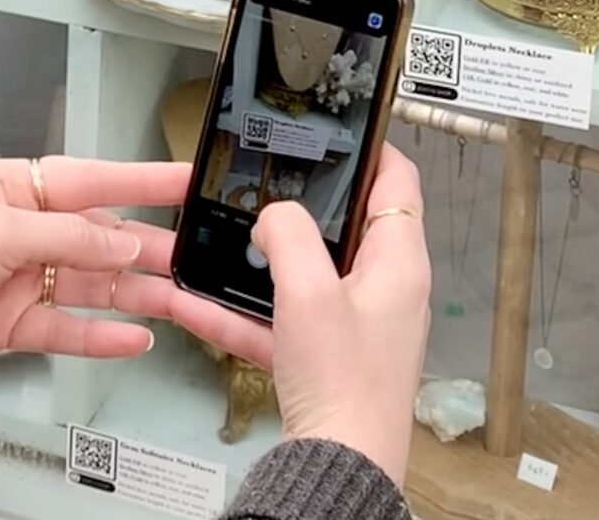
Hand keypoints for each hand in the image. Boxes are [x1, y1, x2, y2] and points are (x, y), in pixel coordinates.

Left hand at [0, 156, 268, 368]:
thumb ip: (68, 236)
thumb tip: (124, 240)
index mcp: (10, 190)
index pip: (94, 179)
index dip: (146, 180)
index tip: (189, 179)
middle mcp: (18, 232)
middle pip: (100, 238)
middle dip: (148, 249)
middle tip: (191, 258)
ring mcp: (15, 280)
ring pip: (91, 287)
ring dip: (135, 298)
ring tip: (175, 303)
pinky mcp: (8, 325)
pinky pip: (66, 329)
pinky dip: (101, 337)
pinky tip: (132, 338)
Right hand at [251, 145, 430, 485]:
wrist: (338, 465)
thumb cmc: (344, 386)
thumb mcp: (309, 294)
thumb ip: (290, 237)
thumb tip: (276, 212)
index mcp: (400, 262)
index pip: (398, 183)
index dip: (374, 151)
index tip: (346, 133)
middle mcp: (386, 288)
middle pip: (349, 226)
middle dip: (306, 207)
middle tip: (271, 184)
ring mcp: (357, 322)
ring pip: (309, 274)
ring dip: (266, 262)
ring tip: (227, 240)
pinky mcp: (329, 353)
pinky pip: (285, 318)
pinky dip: (248, 309)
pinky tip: (198, 303)